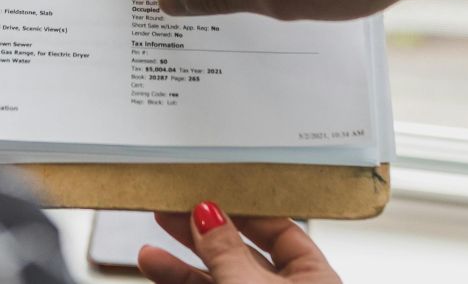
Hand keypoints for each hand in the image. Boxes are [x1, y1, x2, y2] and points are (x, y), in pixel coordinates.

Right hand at [139, 203, 339, 283]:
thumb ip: (226, 251)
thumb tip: (208, 215)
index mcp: (315, 278)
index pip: (279, 229)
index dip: (242, 209)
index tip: (210, 191)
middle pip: (241, 251)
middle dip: (203, 230)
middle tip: (173, 206)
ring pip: (217, 276)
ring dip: (182, 258)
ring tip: (153, 236)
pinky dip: (177, 281)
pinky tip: (155, 265)